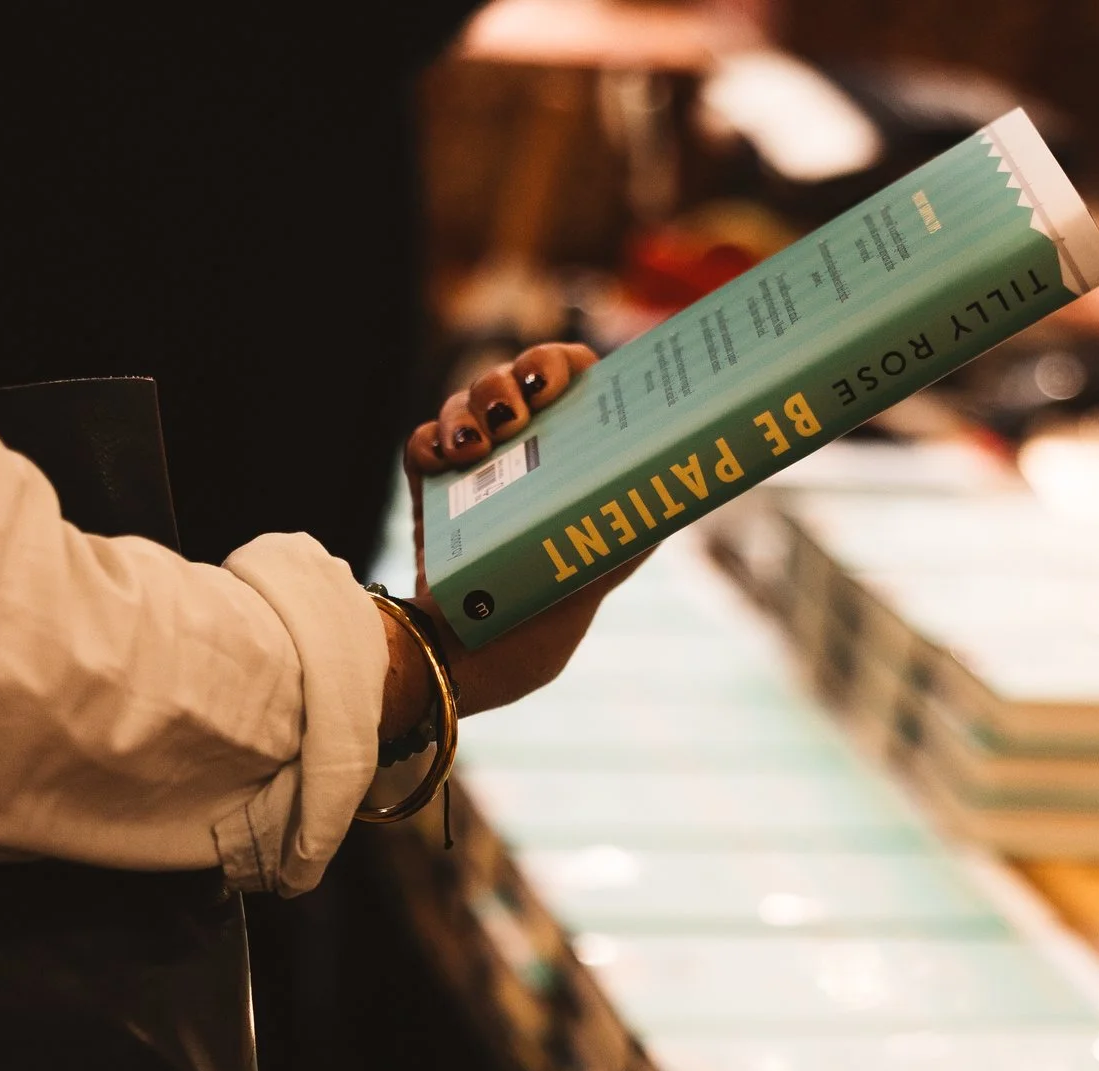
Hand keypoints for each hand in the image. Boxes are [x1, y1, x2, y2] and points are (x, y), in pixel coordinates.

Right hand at [378, 342, 641, 741]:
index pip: (574, 395)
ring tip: (475, 446)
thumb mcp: (584, 589)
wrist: (450, 674)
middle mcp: (523, 469)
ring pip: (467, 404)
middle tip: (520, 405)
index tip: (566, 375)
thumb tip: (675, 498)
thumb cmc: (524, 644)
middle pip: (518, 385)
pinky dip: (430, 442)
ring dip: (468, 408)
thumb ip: (618, 542)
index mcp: (568, 481)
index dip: (568, 368)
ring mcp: (472, 478)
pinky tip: (442, 461)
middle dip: (515, 377)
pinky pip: (424, 442)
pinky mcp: (429, 493)